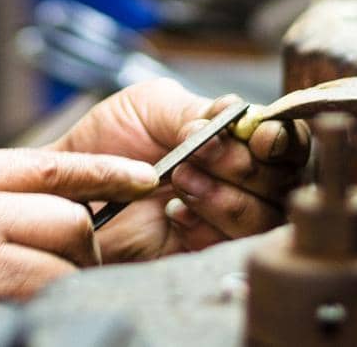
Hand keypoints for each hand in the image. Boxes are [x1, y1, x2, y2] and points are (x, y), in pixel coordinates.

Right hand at [0, 148, 157, 343]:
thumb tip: (16, 210)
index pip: (47, 163)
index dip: (105, 171)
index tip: (146, 179)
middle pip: (66, 216)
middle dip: (82, 248)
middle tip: (75, 273)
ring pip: (60, 265)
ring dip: (62, 289)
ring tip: (35, 305)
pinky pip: (36, 304)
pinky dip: (39, 314)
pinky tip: (15, 320)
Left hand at [49, 79, 309, 261]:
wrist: (71, 184)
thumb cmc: (109, 138)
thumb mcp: (152, 104)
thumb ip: (198, 111)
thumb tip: (236, 121)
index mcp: (234, 137)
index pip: (286, 141)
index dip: (281, 140)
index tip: (258, 139)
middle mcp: (239, 178)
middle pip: (282, 181)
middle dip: (240, 166)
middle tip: (194, 157)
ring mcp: (224, 217)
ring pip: (263, 217)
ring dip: (223, 197)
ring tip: (179, 183)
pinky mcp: (204, 252)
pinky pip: (230, 247)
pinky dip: (205, 228)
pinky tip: (175, 215)